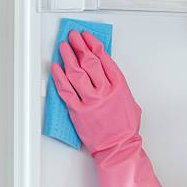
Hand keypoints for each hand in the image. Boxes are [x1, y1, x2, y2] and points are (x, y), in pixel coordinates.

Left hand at [51, 30, 178, 186]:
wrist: (119, 149)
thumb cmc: (126, 130)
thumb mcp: (130, 103)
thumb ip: (118, 87)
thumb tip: (106, 74)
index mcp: (120, 87)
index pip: (105, 60)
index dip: (94, 45)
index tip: (87, 37)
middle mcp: (105, 91)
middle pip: (89, 62)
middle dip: (79, 46)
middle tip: (73, 37)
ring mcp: (91, 101)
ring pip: (76, 72)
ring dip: (68, 57)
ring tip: (63, 47)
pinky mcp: (78, 111)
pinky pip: (66, 90)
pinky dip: (59, 77)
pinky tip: (56, 68)